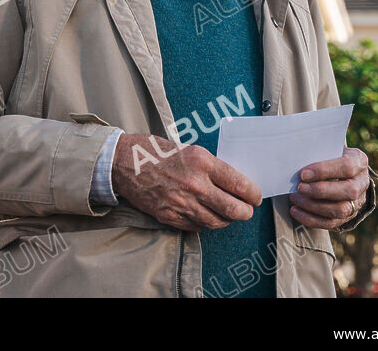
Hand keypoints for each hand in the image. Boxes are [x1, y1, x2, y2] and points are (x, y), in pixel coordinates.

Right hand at [111, 134, 261, 230]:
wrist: (123, 162)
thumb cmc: (155, 151)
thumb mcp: (189, 150)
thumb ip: (210, 167)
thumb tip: (232, 183)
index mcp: (202, 162)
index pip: (239, 185)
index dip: (253, 194)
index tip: (255, 196)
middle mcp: (195, 185)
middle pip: (233, 209)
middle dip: (245, 212)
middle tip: (246, 210)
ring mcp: (182, 203)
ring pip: (216, 222)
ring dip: (226, 220)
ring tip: (227, 214)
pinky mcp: (170, 216)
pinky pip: (196, 227)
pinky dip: (205, 223)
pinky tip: (205, 215)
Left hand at [289, 146, 368, 229]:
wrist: (339, 170)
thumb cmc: (329, 157)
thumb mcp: (327, 149)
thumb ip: (318, 153)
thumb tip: (295, 158)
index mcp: (359, 161)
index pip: (346, 166)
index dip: (324, 171)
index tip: (303, 174)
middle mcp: (362, 183)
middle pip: (348, 191)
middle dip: (320, 191)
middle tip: (299, 187)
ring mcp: (358, 202)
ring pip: (340, 210)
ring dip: (314, 206)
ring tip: (295, 198)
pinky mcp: (348, 216)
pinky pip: (331, 223)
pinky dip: (311, 219)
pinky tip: (296, 211)